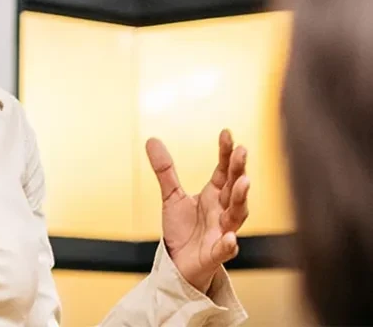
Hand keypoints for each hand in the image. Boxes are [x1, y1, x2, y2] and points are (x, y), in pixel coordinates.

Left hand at [146, 129, 249, 293]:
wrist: (179, 263)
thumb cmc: (183, 230)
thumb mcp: (171, 197)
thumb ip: (165, 170)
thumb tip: (151, 139)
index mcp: (215, 195)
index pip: (224, 170)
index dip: (226, 153)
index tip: (226, 133)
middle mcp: (223, 210)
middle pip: (234, 188)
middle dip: (239, 170)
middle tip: (242, 151)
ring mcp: (222, 231)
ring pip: (237, 214)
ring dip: (241, 198)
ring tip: (244, 182)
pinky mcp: (216, 253)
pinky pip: (225, 249)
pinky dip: (229, 244)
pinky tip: (230, 238)